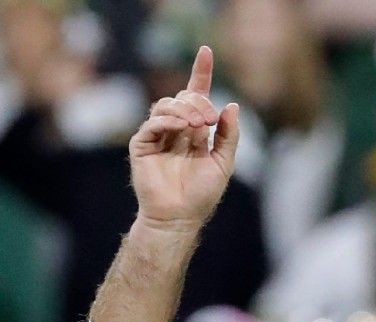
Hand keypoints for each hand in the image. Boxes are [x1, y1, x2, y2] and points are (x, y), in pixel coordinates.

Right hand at [129, 46, 239, 233]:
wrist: (180, 216)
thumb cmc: (202, 192)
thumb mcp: (224, 161)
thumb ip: (229, 135)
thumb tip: (233, 105)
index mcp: (195, 129)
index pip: (196, 94)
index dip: (201, 72)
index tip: (206, 50)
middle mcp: (175, 128)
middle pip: (184, 96)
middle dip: (199, 102)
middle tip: (210, 121)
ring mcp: (157, 135)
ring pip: (166, 105)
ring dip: (185, 110)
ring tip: (199, 126)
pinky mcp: (141, 145)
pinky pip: (152, 123)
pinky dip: (168, 121)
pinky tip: (181, 129)